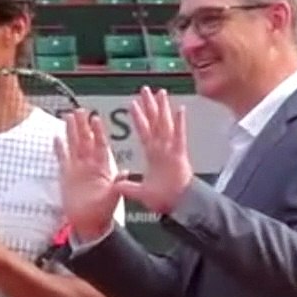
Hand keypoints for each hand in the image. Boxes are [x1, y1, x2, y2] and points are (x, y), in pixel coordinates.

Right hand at [54, 109, 125, 241]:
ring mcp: (77, 169)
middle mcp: (90, 165)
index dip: (97, 132)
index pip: (100, 146)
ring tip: (68, 116)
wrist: (89, 223)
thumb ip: (118, 184)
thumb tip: (126, 173)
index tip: (95, 119)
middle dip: (82, 126)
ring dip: (71, 132)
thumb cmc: (103, 211)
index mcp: (103, 168)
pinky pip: (62, 159)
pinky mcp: (66, 176)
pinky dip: (59, 149)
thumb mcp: (112, 198)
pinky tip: (56, 137)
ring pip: (73, 146)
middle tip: (79, 110)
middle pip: (85, 141)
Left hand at [114, 87, 193, 213]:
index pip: (144, 131)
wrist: (179, 206)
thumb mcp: (141, 192)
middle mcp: (162, 149)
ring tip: (161, 92)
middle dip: (150, 105)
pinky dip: (180, 123)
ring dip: (163, 108)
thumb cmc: (164, 199)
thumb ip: (129, 187)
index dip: (139, 117)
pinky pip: (179, 136)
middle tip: (146, 89)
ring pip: (165, 125)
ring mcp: (171, 150)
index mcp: (153, 155)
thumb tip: (117, 185)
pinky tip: (179, 109)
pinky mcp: (179, 155)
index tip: (134, 103)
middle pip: (155, 122)